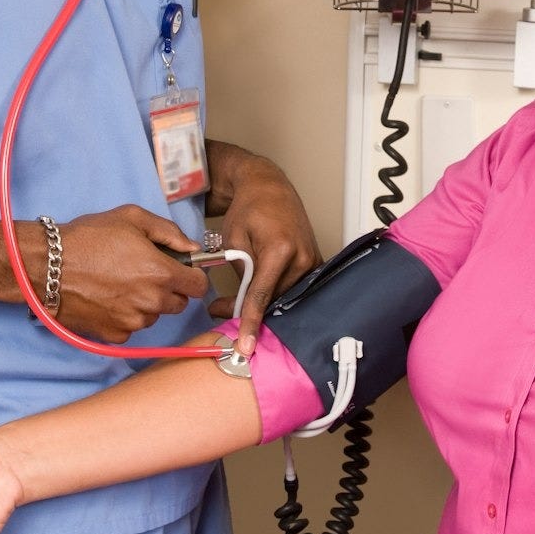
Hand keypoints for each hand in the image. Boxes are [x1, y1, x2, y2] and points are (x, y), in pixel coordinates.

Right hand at [27, 205, 208, 341]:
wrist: (47, 265)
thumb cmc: (90, 237)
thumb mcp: (133, 218)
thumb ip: (170, 233)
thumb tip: (192, 248)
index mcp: (161, 273)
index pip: (199, 287)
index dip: (193, 276)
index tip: (182, 270)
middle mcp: (151, 302)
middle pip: (178, 303)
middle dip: (169, 289)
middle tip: (146, 273)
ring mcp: (132, 322)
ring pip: (154, 316)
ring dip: (147, 304)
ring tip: (122, 283)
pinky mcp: (113, 335)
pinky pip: (131, 328)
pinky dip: (126, 316)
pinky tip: (109, 298)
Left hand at [204, 143, 320, 353]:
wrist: (269, 187)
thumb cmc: (248, 209)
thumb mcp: (233, 240)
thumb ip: (240, 274)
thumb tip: (240, 305)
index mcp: (280, 249)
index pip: (262, 295)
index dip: (251, 323)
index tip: (245, 346)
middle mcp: (302, 257)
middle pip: (275, 300)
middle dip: (249, 310)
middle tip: (220, 309)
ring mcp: (312, 260)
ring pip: (285, 296)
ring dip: (263, 302)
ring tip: (235, 298)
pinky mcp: (314, 262)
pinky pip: (295, 288)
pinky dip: (277, 294)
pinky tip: (260, 293)